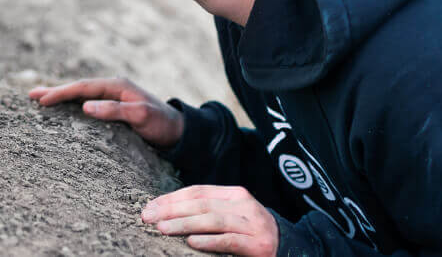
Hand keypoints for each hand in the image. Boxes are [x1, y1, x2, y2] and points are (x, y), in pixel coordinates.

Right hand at [28, 77, 183, 148]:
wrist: (180, 132)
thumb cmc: (161, 124)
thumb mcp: (140, 116)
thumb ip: (114, 110)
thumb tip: (85, 106)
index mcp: (117, 85)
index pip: (82, 87)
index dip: (61, 93)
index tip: (42, 100)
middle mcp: (113, 88)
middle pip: (78, 88)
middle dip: (54, 91)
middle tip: (31, 95)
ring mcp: (113, 97)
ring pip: (81, 95)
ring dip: (61, 97)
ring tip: (40, 100)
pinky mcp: (114, 107)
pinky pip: (87, 102)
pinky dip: (72, 104)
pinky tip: (63, 109)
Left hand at [142, 185, 278, 255]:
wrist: (293, 249)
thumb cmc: (252, 234)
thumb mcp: (231, 216)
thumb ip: (207, 211)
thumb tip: (166, 212)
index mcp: (235, 194)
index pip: (197, 192)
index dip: (171, 198)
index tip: (150, 207)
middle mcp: (244, 205)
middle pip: (201, 204)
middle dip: (171, 210)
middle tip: (148, 217)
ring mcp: (254, 224)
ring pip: (212, 220)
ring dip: (184, 224)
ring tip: (162, 228)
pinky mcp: (259, 245)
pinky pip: (230, 240)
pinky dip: (209, 241)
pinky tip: (191, 242)